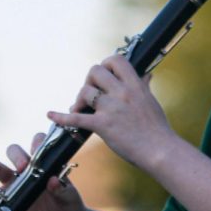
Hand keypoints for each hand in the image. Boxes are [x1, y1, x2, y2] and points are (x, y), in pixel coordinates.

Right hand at [0, 133, 87, 210]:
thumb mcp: (71, 200)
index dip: (38, 145)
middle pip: (16, 152)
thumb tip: (53, 181)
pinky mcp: (4, 199)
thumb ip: (63, 190)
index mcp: (45, 164)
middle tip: (22, 166)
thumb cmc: (70, 209)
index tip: (38, 152)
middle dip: (17, 156)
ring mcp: (14, 183)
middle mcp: (27, 169)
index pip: (39, 145)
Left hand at [47, 54, 174, 172]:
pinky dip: (61, 117)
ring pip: (85, 92)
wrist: (160, 151)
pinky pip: (76, 118)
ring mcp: (111, 108)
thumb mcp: (152, 102)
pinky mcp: (102, 125)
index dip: (105, 64)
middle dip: (88, 81)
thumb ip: (144, 87)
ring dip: (79, 100)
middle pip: (95, 71)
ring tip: (79, 108)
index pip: (115, 60)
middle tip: (90, 94)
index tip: (103, 75)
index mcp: (135, 85)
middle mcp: (122, 92)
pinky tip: (51, 115)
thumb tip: (147, 75)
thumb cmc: (158, 129)